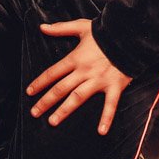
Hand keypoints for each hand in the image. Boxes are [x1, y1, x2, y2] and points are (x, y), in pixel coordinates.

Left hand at [26, 18, 132, 134]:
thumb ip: (61, 28)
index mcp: (75, 58)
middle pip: (60, 88)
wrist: (129, 35)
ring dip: (64, 110)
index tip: (29, 93)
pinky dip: (107, 118)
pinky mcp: (115, 86)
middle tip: (34, 112)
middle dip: (46, 101)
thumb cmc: (105, 31)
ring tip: (52, 121)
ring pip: (77, 98)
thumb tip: (42, 27)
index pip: (52, 72)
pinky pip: (110, 105)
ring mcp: (99, 80)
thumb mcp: (81, 26)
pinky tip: (101, 132)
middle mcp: (84, 71)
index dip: (39, 83)